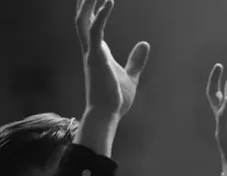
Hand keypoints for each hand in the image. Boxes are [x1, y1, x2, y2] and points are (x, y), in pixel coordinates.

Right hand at [76, 0, 149, 118]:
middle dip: (84, 3)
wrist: (108, 114)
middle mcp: (90, 51)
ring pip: (83, 21)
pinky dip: (102, 15)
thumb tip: (145, 43)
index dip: (93, 10)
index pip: (91, 26)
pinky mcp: (96, 57)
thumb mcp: (131, 76)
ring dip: (87, 4)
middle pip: (82, 20)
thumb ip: (136, 59)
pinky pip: (96, 30)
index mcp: (97, 53)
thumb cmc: (116, 100)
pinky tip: (110, 1)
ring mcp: (91, 53)